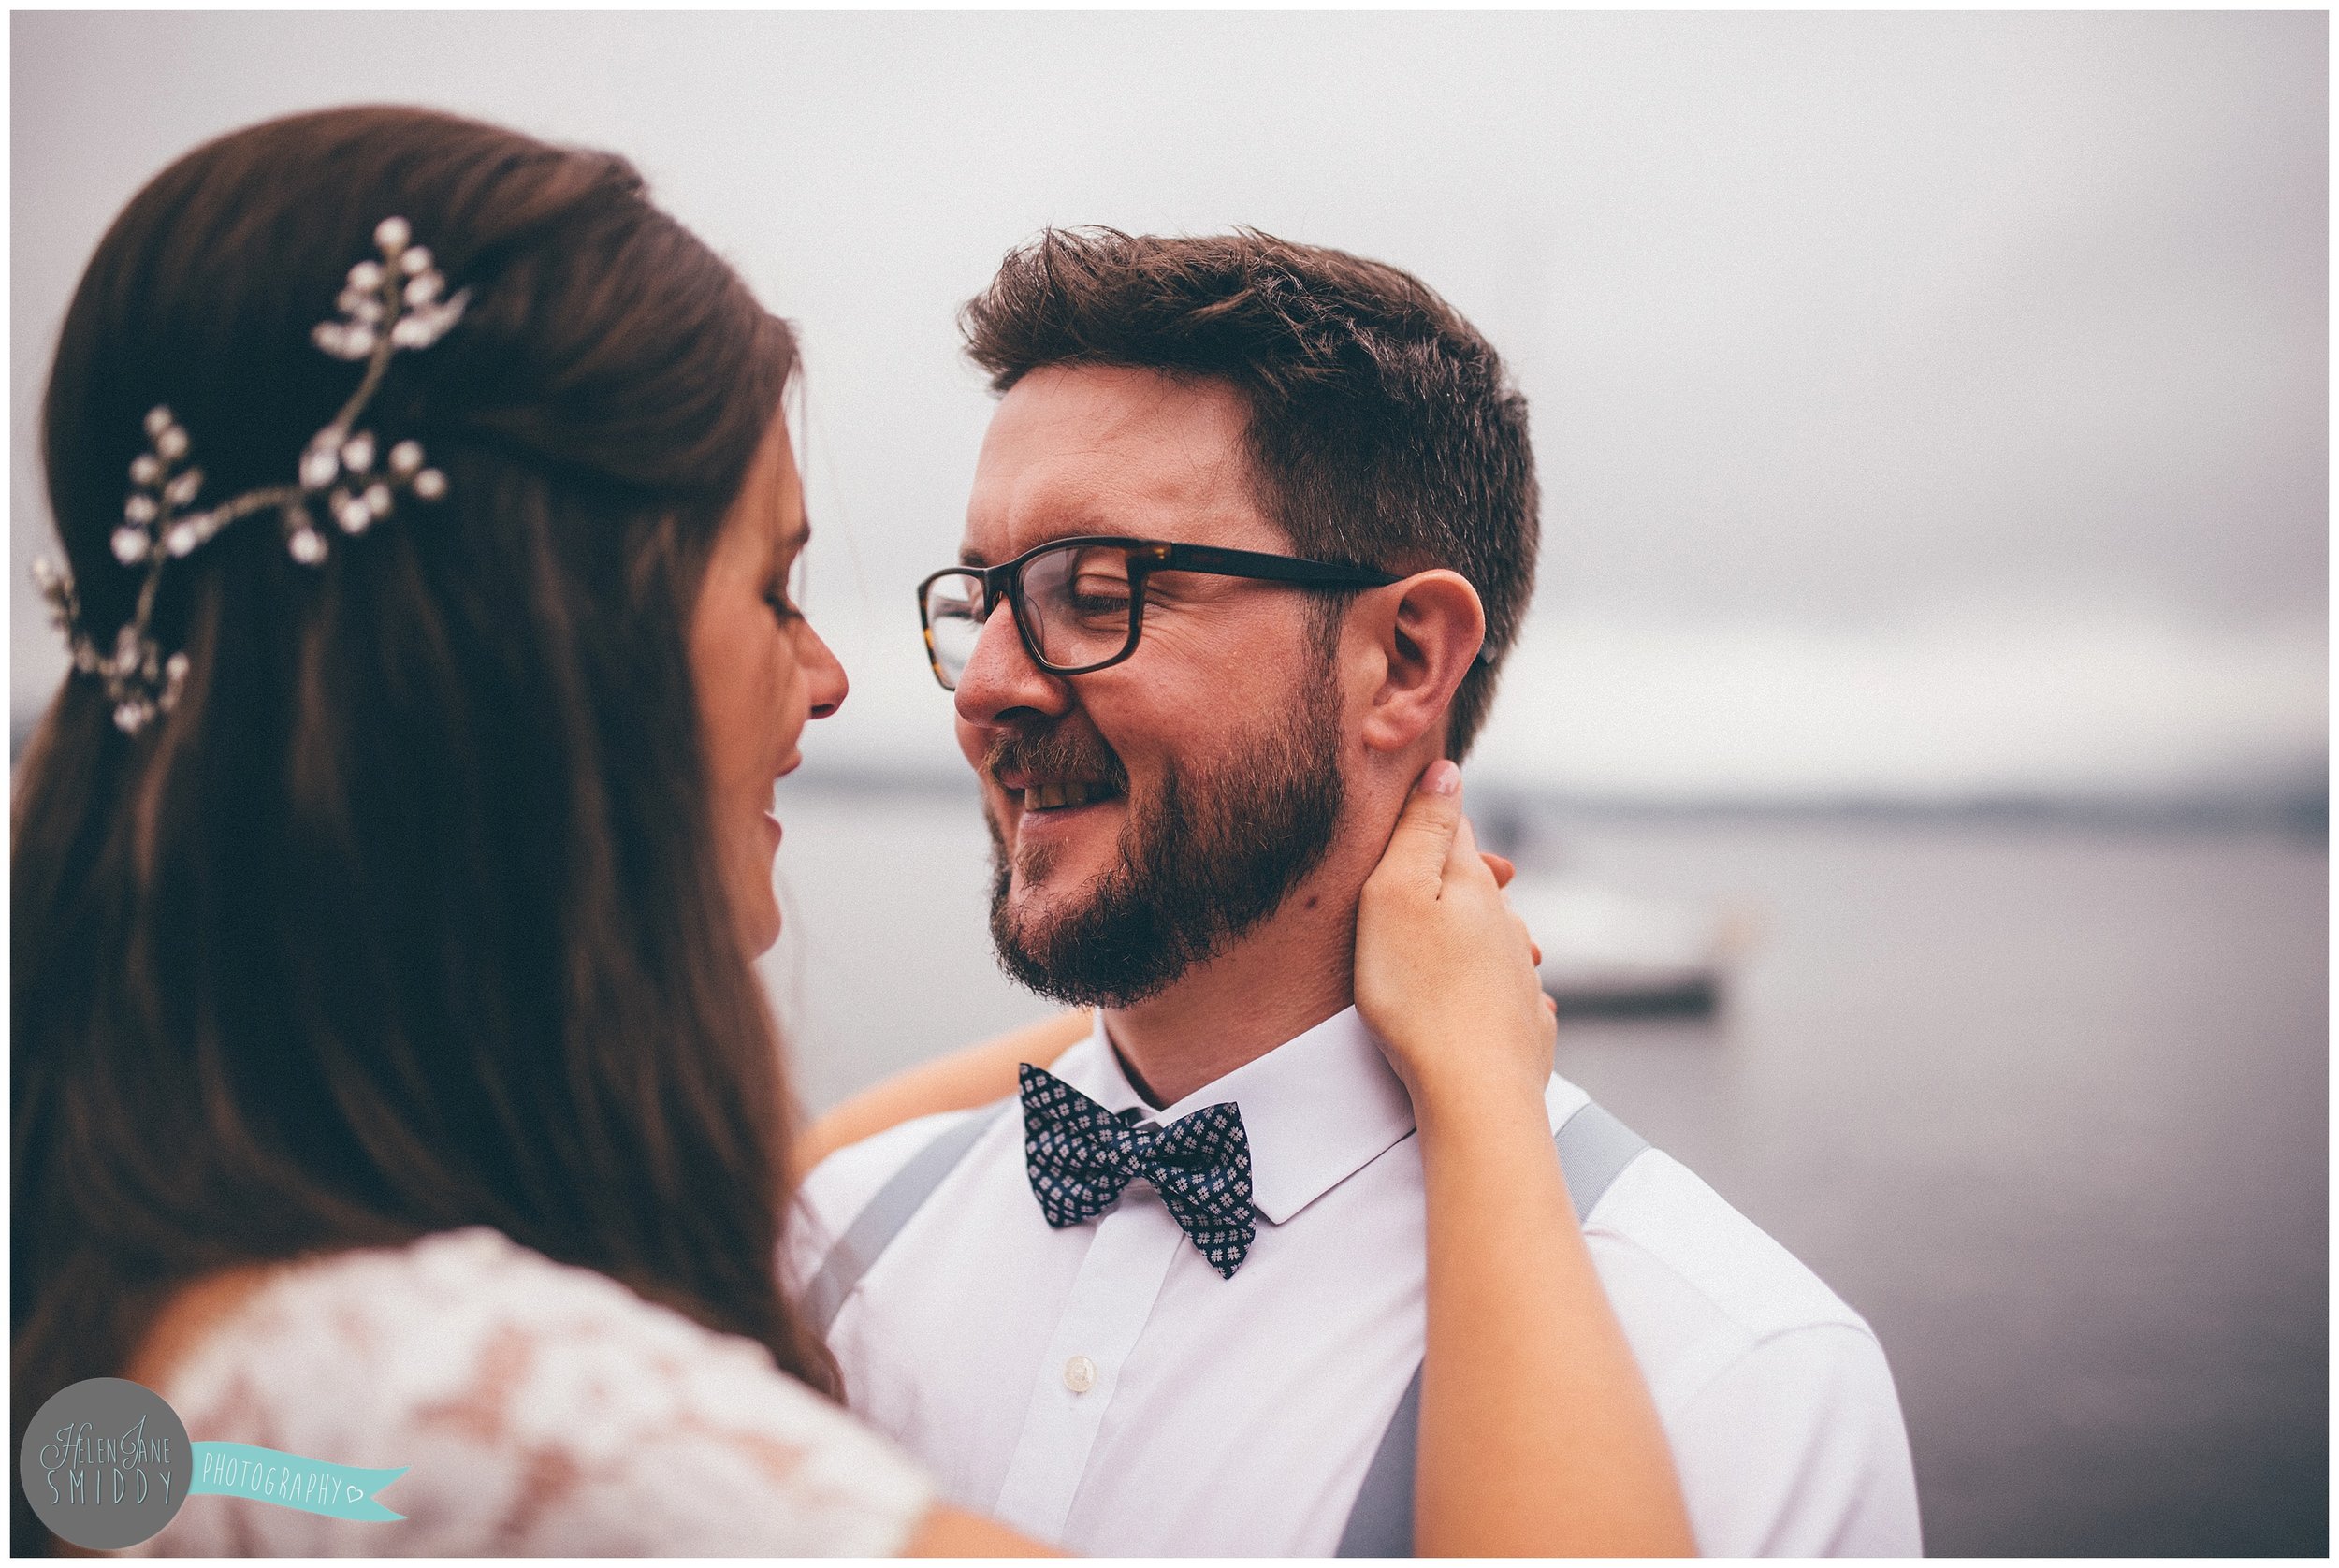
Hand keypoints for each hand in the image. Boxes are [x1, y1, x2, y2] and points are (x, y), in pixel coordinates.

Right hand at [1355, 759, 1556, 1120]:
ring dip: (1473, 933)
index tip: (1408, 814)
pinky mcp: (1523, 1022)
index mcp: (1472, 885)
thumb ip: (1421, 832)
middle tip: (1413, 882)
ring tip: (1443, 943)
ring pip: (1496, 937)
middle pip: (1477, 885)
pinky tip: (1486, 1001)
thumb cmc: (1418, 993)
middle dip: (1450, 879)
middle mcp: (1504, 923)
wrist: (1473, 1089)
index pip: (1454, 829)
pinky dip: (1492, 988)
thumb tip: (1447, 770)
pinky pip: (1508, 993)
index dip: (1430, 817)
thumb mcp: (1396, 897)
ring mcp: (1519, 974)